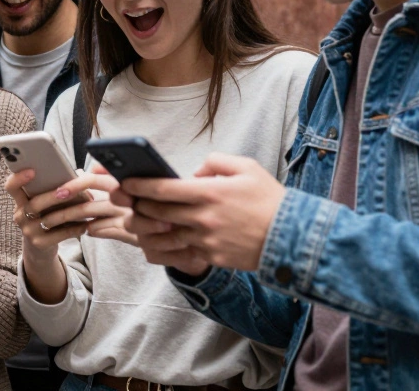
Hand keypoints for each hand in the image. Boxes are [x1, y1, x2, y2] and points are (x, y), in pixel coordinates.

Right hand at [6, 169, 127, 258]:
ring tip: (86, 206)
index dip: (17, 178)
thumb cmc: (46, 216)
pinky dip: (73, 229)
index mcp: (20, 201)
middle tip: (68, 191)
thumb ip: (55, 188)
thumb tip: (80, 174)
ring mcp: (28, 231)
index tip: (32, 170)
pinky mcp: (39, 244)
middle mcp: (20, 215)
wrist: (40, 248)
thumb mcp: (44, 203)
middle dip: (52, 196)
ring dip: (69, 212)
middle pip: (34, 204)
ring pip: (48, 220)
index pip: (11, 187)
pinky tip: (85, 225)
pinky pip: (58, 235)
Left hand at [116, 153, 285, 271]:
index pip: (162, 188)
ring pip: (164, 235)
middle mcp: (203, 217)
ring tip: (139, 220)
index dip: (138, 185)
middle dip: (137, 205)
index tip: (125, 181)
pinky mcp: (212, 256)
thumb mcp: (246, 167)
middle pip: (156, 212)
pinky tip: (159, 241)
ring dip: (148, 228)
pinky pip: (181, 251)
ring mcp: (206, 240)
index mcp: (209, 191)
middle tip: (126, 199)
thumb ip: (215, 162)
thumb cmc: (269, 199)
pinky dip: (168, 246)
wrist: (293, 238)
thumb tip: (193, 172)